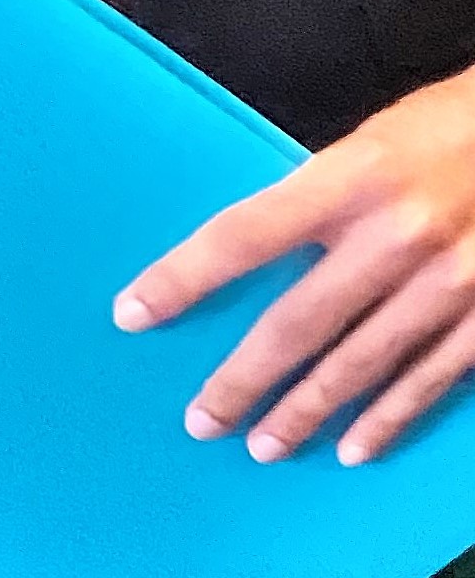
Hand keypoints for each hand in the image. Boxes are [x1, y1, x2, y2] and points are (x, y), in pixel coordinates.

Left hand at [117, 68, 474, 464]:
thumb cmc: (446, 130)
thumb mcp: (369, 145)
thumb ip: (316, 199)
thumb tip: (254, 253)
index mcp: (353, 178)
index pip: (244, 236)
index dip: (184, 278)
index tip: (134, 314)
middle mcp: (398, 235)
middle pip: (299, 321)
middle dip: (244, 378)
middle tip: (202, 420)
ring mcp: (451, 283)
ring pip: (360, 364)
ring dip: (305, 412)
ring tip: (262, 445)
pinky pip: (429, 379)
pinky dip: (387, 418)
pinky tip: (351, 447)